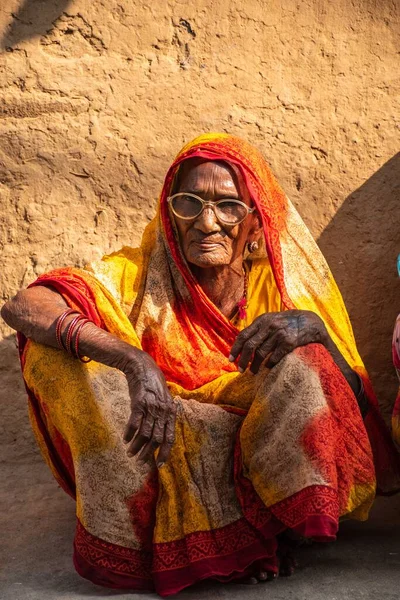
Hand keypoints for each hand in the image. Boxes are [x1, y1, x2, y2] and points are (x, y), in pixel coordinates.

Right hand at [122, 350, 175, 467]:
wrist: (142, 367)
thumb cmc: (153, 385)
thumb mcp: (163, 400)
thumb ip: (164, 415)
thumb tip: (160, 435)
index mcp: (171, 412)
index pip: (170, 437)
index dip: (164, 452)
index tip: (159, 465)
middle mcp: (163, 411)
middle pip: (157, 439)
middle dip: (148, 453)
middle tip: (140, 461)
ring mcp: (151, 407)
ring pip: (145, 434)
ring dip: (137, 446)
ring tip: (130, 453)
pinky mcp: (139, 403)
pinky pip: (134, 424)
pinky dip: (129, 434)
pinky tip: (125, 439)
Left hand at [229, 310, 328, 373]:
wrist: (309, 321)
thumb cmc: (286, 322)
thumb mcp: (270, 320)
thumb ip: (258, 328)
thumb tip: (242, 342)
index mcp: (261, 321)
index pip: (243, 335)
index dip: (235, 348)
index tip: (230, 359)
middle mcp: (268, 326)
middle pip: (249, 346)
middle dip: (243, 360)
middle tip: (240, 370)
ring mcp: (278, 334)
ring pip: (260, 354)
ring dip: (255, 365)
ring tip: (253, 372)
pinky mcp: (288, 343)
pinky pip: (274, 357)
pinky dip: (269, 364)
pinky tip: (268, 367)